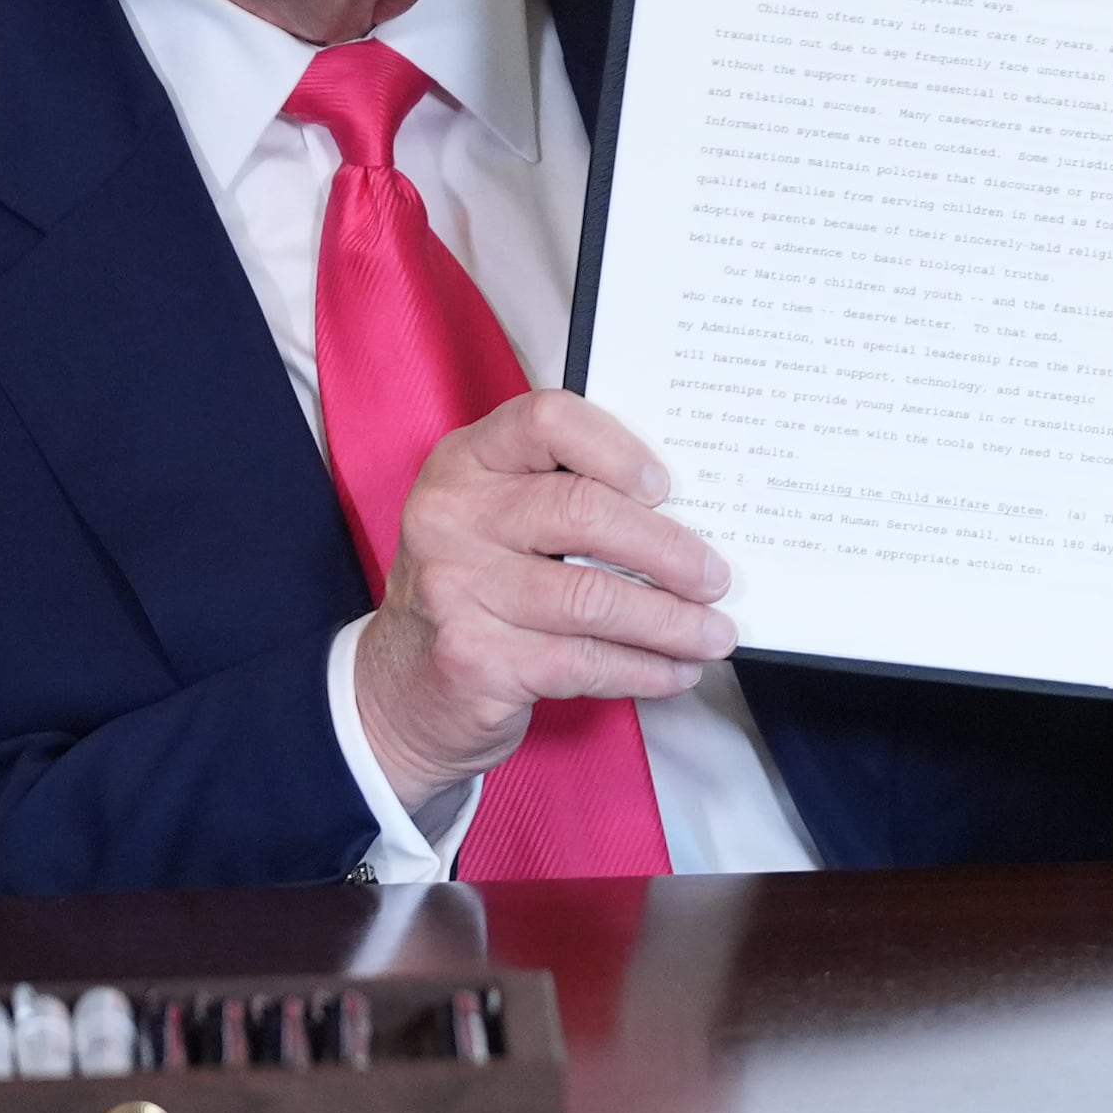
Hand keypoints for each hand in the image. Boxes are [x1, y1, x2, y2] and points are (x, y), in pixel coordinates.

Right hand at [350, 391, 738, 813]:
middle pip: (585, 513)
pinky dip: (643, 668)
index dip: (617, 448)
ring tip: (714, 633)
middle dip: (669, 550)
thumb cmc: (475, 590)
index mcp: (465, 463)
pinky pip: (583, 661)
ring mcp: (456, 591)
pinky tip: (675, 671)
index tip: (667, 487)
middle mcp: (450, 518)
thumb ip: (565, 498)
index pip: (547, 420)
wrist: (396, 692)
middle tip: (716, 577)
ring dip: (671, 622)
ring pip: (594, 599)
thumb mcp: (495, 523)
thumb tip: (690, 514)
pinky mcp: (474, 661)